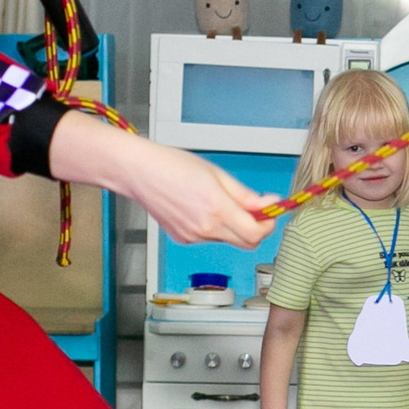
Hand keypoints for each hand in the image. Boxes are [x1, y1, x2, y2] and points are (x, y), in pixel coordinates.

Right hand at [53, 118, 274, 246]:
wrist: (138, 172)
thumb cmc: (172, 165)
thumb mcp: (217, 174)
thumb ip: (245, 195)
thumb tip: (268, 205)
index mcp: (216, 209)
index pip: (256, 233)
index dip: (268, 224)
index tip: (270, 210)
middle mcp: (205, 229)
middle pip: (246, 243)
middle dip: (256, 228)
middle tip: (254, 209)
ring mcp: (193, 237)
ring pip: (228, 239)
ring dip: (233, 225)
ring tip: (218, 200)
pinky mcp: (183, 239)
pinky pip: (210, 237)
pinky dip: (214, 226)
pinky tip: (200, 207)